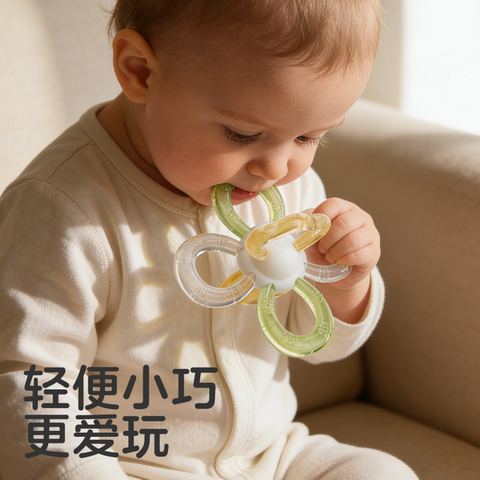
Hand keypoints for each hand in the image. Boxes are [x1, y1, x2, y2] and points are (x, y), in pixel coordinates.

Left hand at [306, 198, 380, 322]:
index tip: (314, 232)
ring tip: (329, 256)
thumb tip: (299, 226)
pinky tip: (340, 261)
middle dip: (327, 239)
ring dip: (335, 251)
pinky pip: (359, 254)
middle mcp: (360, 217)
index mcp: (344, 208)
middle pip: (344, 222)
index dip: (320, 218)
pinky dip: (344, 260)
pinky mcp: (374, 251)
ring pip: (352, 239)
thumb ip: (309, 230)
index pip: (333, 204)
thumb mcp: (314, 239)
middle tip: (321, 249)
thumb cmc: (325, 251)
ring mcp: (370, 234)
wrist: (339, 273)